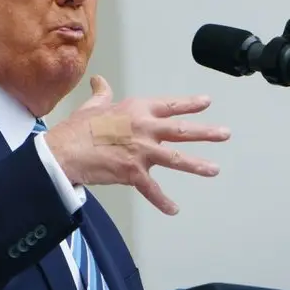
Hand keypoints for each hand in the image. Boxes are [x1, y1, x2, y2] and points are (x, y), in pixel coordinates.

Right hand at [44, 75, 230, 214]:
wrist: (65, 151)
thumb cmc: (77, 128)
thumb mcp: (92, 106)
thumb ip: (101, 94)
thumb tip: (99, 81)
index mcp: (136, 109)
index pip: (169, 105)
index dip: (190, 103)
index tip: (207, 102)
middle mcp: (144, 128)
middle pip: (182, 130)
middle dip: (206, 132)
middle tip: (225, 134)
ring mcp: (142, 151)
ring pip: (176, 159)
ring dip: (197, 165)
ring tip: (214, 170)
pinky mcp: (133, 172)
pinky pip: (152, 189)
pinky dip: (163, 201)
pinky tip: (174, 209)